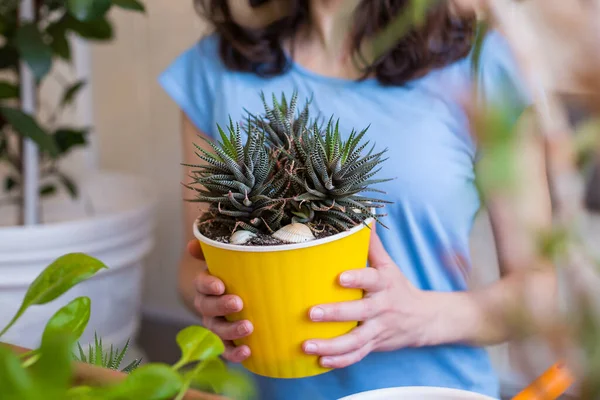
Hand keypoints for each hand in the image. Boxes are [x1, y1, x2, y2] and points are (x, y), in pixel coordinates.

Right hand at [187, 240, 252, 362]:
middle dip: (221, 306)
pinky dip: (234, 353)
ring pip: (216, 331)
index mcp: (206, 285)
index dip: (208, 284)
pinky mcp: (226, 341)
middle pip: (207, 308)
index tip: (219, 285)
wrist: (240, 294)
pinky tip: (247, 351)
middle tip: (238, 303)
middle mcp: (207, 306)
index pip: (201, 284)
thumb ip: (214, 249)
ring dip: (230, 331)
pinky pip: (226, 350)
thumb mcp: (227, 260)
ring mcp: (216, 325)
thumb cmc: (235, 274)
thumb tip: (192, 243)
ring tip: (248, 327)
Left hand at [302, 233, 435, 368]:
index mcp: (384, 283)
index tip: (340, 278)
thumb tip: (362, 216)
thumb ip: (372, 244)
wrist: (425, 319)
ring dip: (331, 346)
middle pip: (360, 312)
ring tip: (307, 345)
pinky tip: (321, 361)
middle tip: (311, 313)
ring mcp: (379, 329)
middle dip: (335, 314)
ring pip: (356, 340)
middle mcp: (383, 307)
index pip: (371, 279)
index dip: (357, 278)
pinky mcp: (375, 345)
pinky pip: (358, 356)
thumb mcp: (388, 265)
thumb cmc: (398, 287)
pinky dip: (340, 361)